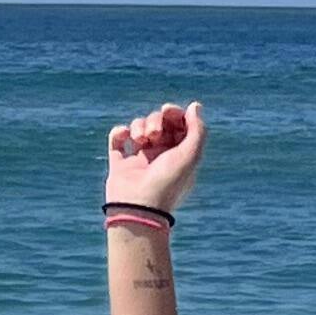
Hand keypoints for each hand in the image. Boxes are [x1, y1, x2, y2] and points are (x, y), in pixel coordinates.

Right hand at [104, 100, 205, 214]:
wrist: (139, 208)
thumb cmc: (168, 182)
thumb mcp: (191, 155)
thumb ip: (197, 129)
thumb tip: (195, 106)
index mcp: (179, 155)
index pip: (178, 125)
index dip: (174, 113)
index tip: (168, 111)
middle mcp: (160, 156)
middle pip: (159, 122)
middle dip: (156, 120)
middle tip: (155, 133)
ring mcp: (139, 160)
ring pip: (139, 127)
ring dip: (139, 126)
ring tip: (141, 140)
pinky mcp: (120, 164)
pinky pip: (117, 138)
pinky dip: (119, 132)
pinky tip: (125, 137)